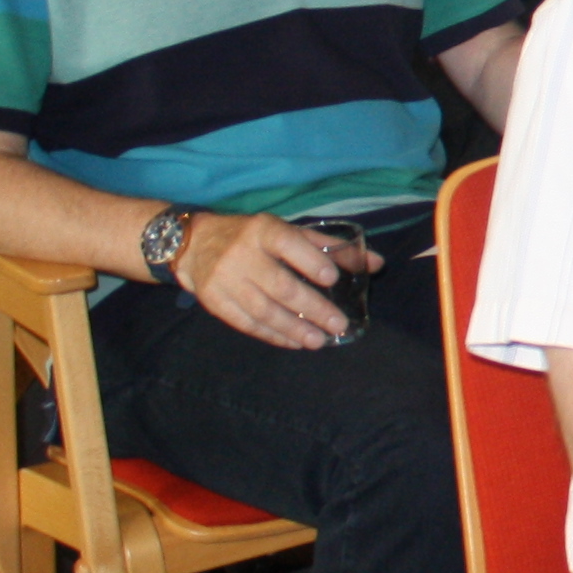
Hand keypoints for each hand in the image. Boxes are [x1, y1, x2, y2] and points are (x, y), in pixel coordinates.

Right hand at [180, 210, 356, 350]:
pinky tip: (292, 342)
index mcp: (264, 230)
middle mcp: (243, 254)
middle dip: (311, 308)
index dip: (310, 262)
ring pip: (263, 310)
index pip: (289, 244)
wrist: (195, 244)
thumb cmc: (253, 237)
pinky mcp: (214, 300)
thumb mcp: (288, 232)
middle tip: (338, 324)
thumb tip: (376, 263)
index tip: (332, 278)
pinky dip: (271, 335)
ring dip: (294, 328)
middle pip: (280, 285)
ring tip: (318, 340)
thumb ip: (330, 247)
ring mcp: (225, 279)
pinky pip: (245, 323)